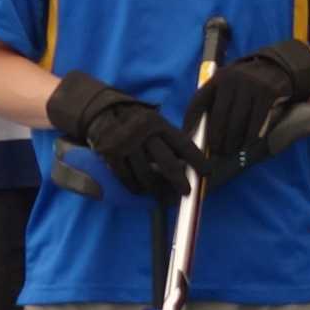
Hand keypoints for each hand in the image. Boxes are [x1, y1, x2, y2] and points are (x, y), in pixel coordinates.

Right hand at [46, 71, 200, 197]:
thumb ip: (171, 139)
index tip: (207, 173)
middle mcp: (144, 133)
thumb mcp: (156, 123)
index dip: (197, 160)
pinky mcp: (110, 154)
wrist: (102, 113)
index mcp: (160, 124)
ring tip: (163, 196)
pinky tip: (141, 191)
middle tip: (187, 193)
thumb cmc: (137, 122)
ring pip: (146, 175)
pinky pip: (126, 177)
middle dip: (180, 181)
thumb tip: (192, 161)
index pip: (183, 145)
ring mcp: (126, 144)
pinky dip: (135, 187)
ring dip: (156, 189)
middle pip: (167, 164)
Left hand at [183, 39, 309, 172]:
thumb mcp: (232, 85)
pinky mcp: (268, 92)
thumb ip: (219, 101)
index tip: (190, 138)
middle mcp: (232, 79)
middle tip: (217, 151)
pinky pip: (256, 121)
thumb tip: (202, 131)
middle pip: (219, 116)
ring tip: (231, 150)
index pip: (199, 101)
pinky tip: (248, 143)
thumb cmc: (250, 83)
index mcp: (218, 77)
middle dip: (217, 138)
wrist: (280, 67)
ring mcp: (251, 85)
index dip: (191, 122)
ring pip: (238, 121)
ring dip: (233, 140)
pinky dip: (251, 135)